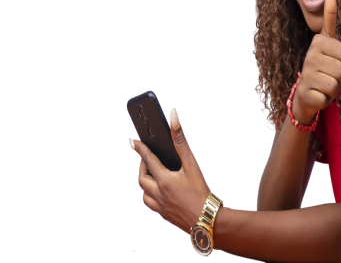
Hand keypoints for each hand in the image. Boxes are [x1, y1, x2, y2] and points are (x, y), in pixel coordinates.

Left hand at [130, 107, 210, 233]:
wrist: (208, 221)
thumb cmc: (202, 193)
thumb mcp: (192, 163)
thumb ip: (181, 140)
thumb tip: (174, 119)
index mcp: (164, 180)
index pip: (147, 159)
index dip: (139, 147)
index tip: (132, 140)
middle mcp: (158, 194)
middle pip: (141, 178)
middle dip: (142, 166)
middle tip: (146, 158)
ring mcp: (160, 207)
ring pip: (143, 193)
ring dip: (144, 182)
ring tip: (152, 174)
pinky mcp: (164, 216)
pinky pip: (150, 205)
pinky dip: (150, 196)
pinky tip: (158, 192)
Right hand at [293, 0, 340, 124]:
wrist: (305, 98)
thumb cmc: (323, 75)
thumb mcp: (331, 60)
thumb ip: (337, 48)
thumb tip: (336, 29)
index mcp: (321, 41)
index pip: (328, 17)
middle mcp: (312, 49)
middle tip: (331, 76)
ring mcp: (307, 68)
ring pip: (339, 78)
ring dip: (336, 88)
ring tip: (326, 85)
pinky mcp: (306, 87)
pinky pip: (330, 93)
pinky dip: (327, 99)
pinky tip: (319, 95)